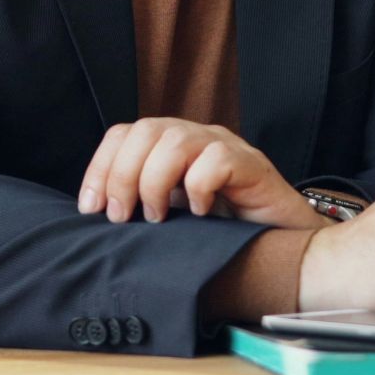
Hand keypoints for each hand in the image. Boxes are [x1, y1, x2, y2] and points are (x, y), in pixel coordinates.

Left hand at [77, 118, 322, 229]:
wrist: (283, 245)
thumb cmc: (223, 233)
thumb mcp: (170, 217)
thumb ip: (138, 206)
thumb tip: (94, 215)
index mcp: (170, 146)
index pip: (124, 133)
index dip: (100, 166)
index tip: (91, 209)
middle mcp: (196, 138)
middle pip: (146, 129)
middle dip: (123, 175)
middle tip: (123, 217)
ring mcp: (225, 147)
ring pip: (177, 139)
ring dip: (155, 182)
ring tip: (159, 218)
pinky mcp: (252, 165)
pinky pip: (216, 160)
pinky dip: (199, 188)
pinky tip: (202, 213)